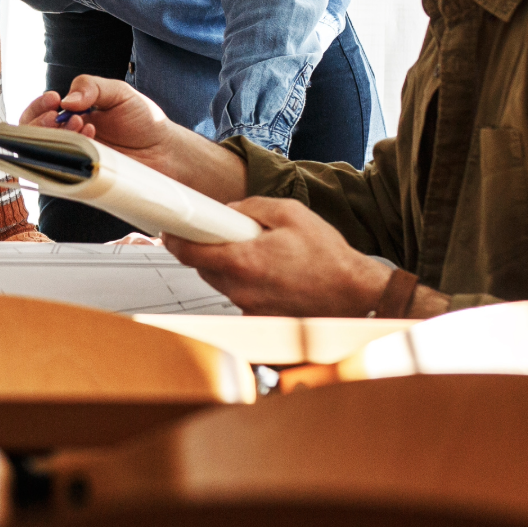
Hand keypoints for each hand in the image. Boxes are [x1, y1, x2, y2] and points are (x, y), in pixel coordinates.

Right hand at [18, 76, 175, 160]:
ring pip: (41, 153)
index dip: (38, 106)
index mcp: (71, 115)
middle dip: (40, 122)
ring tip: (82, 126)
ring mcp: (74, 158)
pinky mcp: (82, 177)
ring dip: (55, 136)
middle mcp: (68, 137)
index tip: (54, 99)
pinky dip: (68, 155)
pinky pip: (61, 173)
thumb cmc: (144, 120)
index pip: (38, 112)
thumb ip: (91, 87)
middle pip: (30, 134)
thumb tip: (65, 101)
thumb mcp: (119, 92)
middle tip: (61, 116)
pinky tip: (90, 141)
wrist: (165, 151)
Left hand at [161, 195, 391, 315]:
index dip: (175, 239)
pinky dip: (247, 285)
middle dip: (209, 249)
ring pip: (221, 283)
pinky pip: (240, 297)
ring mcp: (249, 309)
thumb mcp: (291, 213)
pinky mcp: (259, 320)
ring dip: (230, 268)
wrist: (356, 295)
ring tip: (260, 255)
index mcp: (243, 261)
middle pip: (203, 267)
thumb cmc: (329, 257)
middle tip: (230, 235)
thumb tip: (231, 209)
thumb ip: (252, 206)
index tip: (171, 231)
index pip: (189, 252)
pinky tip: (271, 275)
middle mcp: (240, 290)